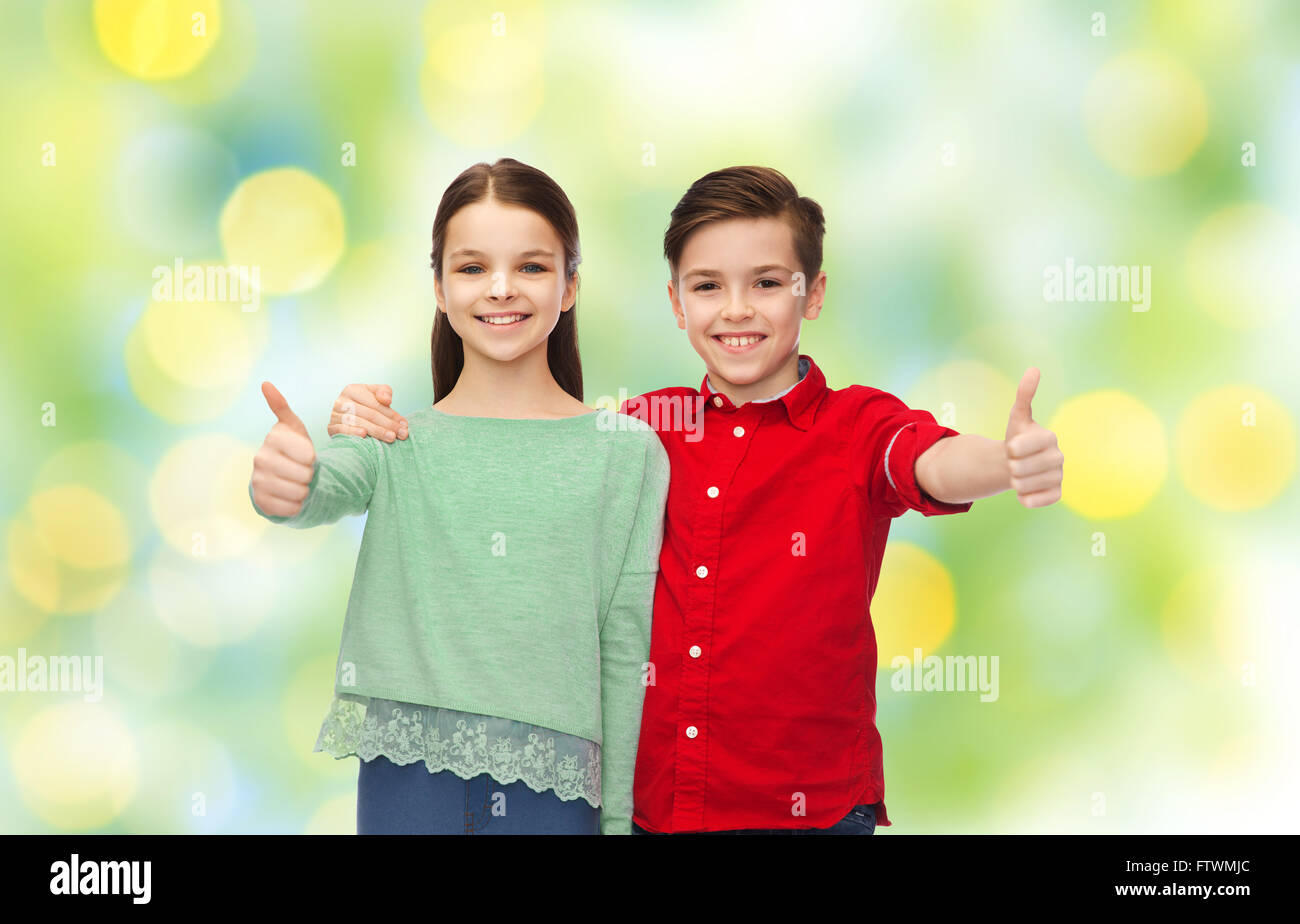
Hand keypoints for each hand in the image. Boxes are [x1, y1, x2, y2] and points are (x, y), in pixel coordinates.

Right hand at [251, 381, 316, 516]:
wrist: (280, 477)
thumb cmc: (292, 449)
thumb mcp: (293, 428)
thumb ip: (281, 406)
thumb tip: (265, 383)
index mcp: (273, 438)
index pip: (308, 454)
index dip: (313, 458)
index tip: (306, 456)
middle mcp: (260, 458)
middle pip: (304, 475)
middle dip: (311, 475)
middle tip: (303, 472)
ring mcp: (258, 480)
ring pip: (298, 493)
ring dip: (305, 491)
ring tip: (298, 484)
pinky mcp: (260, 501)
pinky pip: (290, 509)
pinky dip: (297, 506)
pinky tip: (291, 497)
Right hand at [328, 383, 406, 440]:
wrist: (347, 417)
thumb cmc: (365, 405)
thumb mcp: (375, 394)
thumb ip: (384, 392)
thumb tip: (387, 400)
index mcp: (352, 389)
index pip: (376, 404)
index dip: (392, 414)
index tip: (405, 425)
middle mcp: (341, 401)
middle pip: (369, 414)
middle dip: (388, 425)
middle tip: (402, 434)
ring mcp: (334, 415)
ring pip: (359, 422)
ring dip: (377, 431)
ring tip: (391, 438)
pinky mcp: (331, 427)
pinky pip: (342, 430)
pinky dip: (353, 432)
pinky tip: (364, 435)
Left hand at [1004, 367, 1062, 507]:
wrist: (1018, 463)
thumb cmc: (1017, 438)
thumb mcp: (1017, 416)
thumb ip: (1024, 394)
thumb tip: (1034, 369)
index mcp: (1049, 437)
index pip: (1020, 448)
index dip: (1011, 449)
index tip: (1010, 448)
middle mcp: (1059, 457)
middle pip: (1020, 468)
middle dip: (1010, 466)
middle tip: (1014, 462)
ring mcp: (1059, 476)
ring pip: (1024, 485)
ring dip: (1014, 482)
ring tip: (1019, 473)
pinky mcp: (1056, 494)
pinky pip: (1034, 501)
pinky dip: (1025, 498)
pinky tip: (1025, 490)